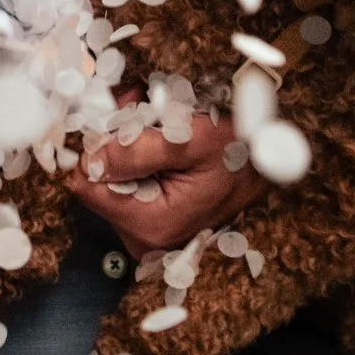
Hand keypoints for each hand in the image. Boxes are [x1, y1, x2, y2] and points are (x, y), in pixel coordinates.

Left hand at [67, 111, 266, 259]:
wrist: (268, 164)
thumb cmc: (237, 151)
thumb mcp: (188, 140)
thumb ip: (135, 151)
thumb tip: (89, 158)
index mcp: (150, 225)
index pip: (87, 186)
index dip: (98, 147)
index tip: (123, 119)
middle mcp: (143, 240)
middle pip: (97, 183)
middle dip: (114, 144)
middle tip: (143, 114)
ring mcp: (147, 235)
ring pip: (110, 181)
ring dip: (126, 148)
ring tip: (158, 126)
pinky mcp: (151, 225)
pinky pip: (125, 187)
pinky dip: (136, 161)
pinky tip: (160, 145)